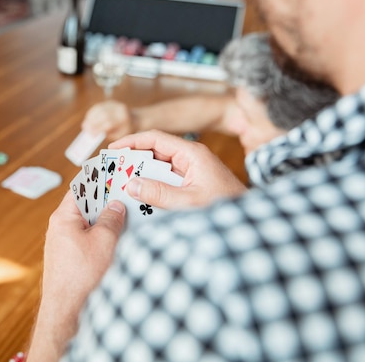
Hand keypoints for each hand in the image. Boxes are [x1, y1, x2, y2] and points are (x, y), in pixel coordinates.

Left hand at [27, 192, 125, 361]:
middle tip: (129, 191)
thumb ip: (111, 219)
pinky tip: (121, 238)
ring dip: (107, 219)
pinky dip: (103, 235)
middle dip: (107, 199)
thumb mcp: (104, 242)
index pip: (81, 186)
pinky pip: (89, 239)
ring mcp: (65, 244)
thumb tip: (116, 205)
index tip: (115, 168)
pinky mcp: (71, 259)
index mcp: (63, 217)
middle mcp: (60, 228)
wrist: (67, 313)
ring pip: (89, 223)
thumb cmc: (82, 277)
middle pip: (86, 204)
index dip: (99, 176)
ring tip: (130, 214)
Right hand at [82, 100, 132, 140]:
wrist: (133, 119)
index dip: (98, 128)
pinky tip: (88, 119)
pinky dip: (91, 113)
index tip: (91, 135)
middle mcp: (119, 109)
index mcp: (123, 118)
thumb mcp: (119, 135)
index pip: (109, 122)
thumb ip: (108, 134)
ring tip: (85, 125)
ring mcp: (114, 104)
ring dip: (90, 117)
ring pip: (99, 109)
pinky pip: (98, 106)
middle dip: (92, 122)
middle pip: (102, 114)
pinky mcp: (109, 102)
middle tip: (86, 129)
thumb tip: (94, 133)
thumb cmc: (125, 130)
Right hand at [109, 130, 246, 208]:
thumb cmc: (226, 208)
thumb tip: (131, 184)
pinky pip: (167, 182)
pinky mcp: (192, 184)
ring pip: (160, 169)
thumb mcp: (189, 202)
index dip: (132, 142)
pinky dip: (153, 188)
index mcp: (192, 154)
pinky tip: (142, 198)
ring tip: (122, 185)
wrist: (250, 225)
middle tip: (113, 171)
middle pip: (155, 153)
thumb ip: (159, 193)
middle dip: (133, 161)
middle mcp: (191, 159)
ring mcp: (192, 172)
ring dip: (142, 177)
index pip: (155, 139)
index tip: (113, 150)